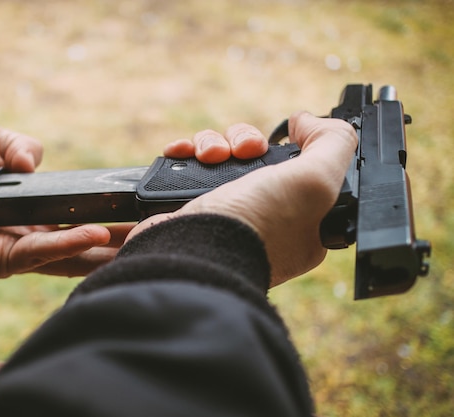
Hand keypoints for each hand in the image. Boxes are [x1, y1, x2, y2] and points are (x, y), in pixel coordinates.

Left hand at [0, 121, 130, 280]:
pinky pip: (36, 253)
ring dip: (100, 250)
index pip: (71, 217)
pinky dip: (67, 244)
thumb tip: (39, 163)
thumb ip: (19, 146)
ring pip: (64, 255)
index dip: (102, 216)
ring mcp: (10, 251)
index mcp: (23, 209)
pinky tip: (96, 236)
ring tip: (136, 242)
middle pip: (75, 243)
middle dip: (113, 241)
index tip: (134, 213)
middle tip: (150, 235)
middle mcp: (22, 234)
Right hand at [131, 112, 357, 286]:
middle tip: (245, 151)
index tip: (284, 142)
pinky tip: (181, 153)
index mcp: (301, 221)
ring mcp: (224, 213)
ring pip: (221, 156)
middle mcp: (263, 217)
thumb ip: (333, 144)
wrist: (192, 253)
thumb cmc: (257, 226)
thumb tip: (308, 121)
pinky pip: (189, 166)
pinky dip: (184, 153)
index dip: (293, 149)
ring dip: (212, 143)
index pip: (301, 169)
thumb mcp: (316, 182)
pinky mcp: (191, 209)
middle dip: (247, 141)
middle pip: (257, 156)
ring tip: (210, 156)